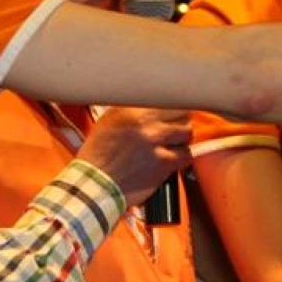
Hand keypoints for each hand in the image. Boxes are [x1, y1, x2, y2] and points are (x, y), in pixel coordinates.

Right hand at [75, 107, 191, 207]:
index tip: (175, 107)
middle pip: (181, 111)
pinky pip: (186, 154)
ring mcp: (156, 143)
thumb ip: (132, 109)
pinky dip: (183, 155)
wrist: (95, 183)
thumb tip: (152, 103)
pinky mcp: (163, 163)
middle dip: (181, 117)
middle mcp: (145, 124)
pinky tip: (175, 156)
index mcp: (130, 110)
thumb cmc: (99, 155)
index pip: (165, 98)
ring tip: (175, 142)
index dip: (173, 103)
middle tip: (177, 123)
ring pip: (187, 132)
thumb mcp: (109, 121)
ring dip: (183, 136)